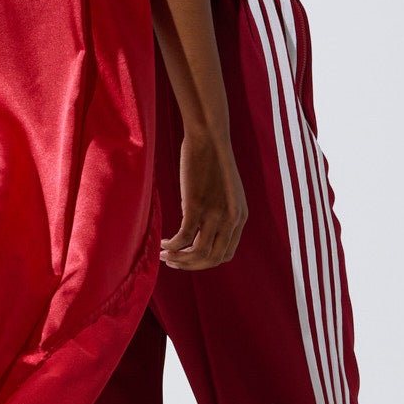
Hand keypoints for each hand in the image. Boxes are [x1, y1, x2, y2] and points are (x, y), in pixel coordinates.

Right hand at [161, 126, 245, 270]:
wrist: (210, 138)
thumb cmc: (213, 161)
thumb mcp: (227, 191)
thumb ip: (221, 211)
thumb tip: (203, 228)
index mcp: (240, 217)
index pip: (226, 255)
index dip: (205, 263)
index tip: (188, 258)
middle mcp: (231, 219)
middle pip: (212, 259)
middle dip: (190, 265)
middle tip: (172, 261)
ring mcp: (215, 214)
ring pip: (198, 253)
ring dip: (179, 259)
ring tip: (165, 255)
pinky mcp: (197, 206)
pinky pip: (183, 237)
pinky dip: (172, 244)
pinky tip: (163, 241)